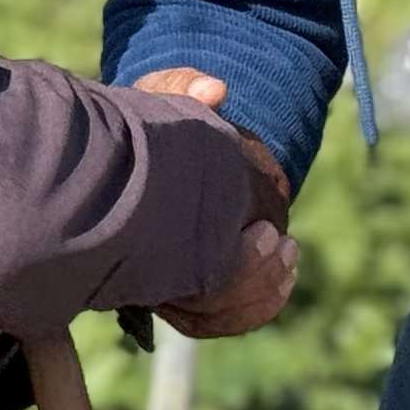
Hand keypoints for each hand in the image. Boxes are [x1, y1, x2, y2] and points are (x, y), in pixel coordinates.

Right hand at [125, 69, 298, 336]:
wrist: (121, 159)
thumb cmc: (142, 130)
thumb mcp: (155, 100)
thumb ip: (181, 86)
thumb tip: (216, 90)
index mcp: (133, 224)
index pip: (180, 263)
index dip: (233, 262)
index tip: (264, 230)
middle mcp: (141, 264)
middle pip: (200, 302)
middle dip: (252, 278)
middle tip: (282, 244)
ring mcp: (156, 285)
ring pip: (209, 316)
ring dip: (258, 293)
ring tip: (289, 256)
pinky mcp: (175, 295)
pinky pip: (215, 322)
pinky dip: (255, 309)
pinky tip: (284, 281)